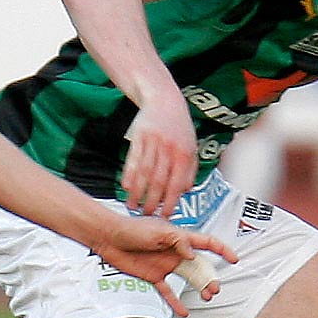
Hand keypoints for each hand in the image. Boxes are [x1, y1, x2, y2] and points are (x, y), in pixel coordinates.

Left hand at [94, 217, 237, 317]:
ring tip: (207, 298)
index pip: (206, 243)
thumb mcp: (158, 231)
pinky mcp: (153, 276)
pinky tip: (184, 313)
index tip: (234, 259)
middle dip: (210, 277)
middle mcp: (176, 252)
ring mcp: (165, 265)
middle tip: (214, 289)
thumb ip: (178, 242)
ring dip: (199, 288)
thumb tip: (193, 255)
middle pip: (200, 266)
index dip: (222, 250)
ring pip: (188, 279)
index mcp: (180, 238)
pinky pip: (167, 291)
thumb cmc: (133, 229)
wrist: (109, 237)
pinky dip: (175, 302)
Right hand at [121, 97, 198, 218]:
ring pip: (144, 172)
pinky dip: (129, 175)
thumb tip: (184, 192)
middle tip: (146, 216)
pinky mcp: (139, 136)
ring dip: (137, 192)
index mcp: (184, 154)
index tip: (165, 216)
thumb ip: (190, 171)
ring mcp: (153, 142)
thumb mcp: (192, 147)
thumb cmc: (179, 127)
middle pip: (158, 181)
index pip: (177, 184)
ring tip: (132, 206)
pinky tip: (126, 187)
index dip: (170, 202)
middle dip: (152, 201)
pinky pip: (133, 159)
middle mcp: (169, 149)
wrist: (165, 101)